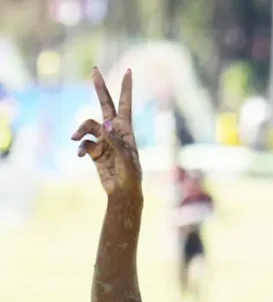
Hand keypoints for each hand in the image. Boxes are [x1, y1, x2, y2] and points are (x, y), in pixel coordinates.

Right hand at [71, 68, 141, 198]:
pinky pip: (82, 143)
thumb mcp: (126, 159)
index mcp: (126, 131)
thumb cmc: (130, 176)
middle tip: (95, 70)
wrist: (122, 192)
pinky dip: (79, 147)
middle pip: (105, 105)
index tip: (129, 71)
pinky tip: (79, 155)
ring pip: (87, 125)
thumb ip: (115, 140)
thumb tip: (105, 123)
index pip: (125, 105)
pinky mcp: (94, 151)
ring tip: (74, 138)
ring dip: (79, 130)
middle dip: (100, 88)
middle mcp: (114, 132)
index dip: (126, 88)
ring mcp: (103, 140)